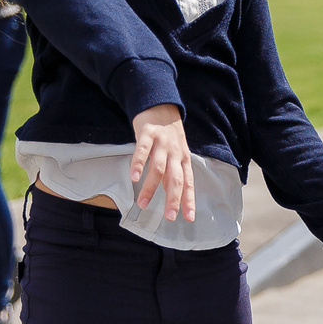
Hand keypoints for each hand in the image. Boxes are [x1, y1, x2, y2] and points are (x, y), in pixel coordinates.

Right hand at [129, 105, 193, 223]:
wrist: (160, 105)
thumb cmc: (169, 135)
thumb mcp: (176, 154)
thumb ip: (172, 174)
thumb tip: (172, 197)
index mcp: (184, 159)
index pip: (188, 183)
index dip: (189, 200)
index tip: (188, 218)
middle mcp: (175, 153)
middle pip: (176, 179)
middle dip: (173, 199)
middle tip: (169, 216)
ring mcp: (162, 143)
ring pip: (158, 168)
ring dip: (150, 187)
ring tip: (143, 204)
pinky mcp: (147, 134)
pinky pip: (143, 151)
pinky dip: (138, 164)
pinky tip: (134, 177)